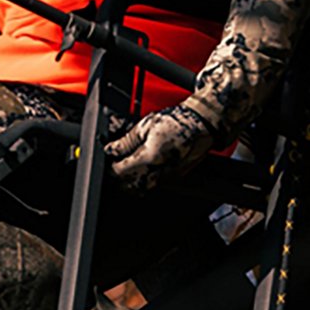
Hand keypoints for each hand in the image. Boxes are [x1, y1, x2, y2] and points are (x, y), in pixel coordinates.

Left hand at [104, 103, 218, 191]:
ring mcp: (169, 178)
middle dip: (118, 177)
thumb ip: (125, 141)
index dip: (110, 167)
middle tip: (115, 163)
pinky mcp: (175, 178)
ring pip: (141, 188)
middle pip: (129, 185)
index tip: (108, 159)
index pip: (120, 172)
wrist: (202, 124)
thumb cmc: (177, 121)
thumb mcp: (145, 126)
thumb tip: (110, 150)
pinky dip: (144, 179)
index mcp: (150, 158)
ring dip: (130, 180)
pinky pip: (154, 185)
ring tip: (127, 165)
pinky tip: (142, 167)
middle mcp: (160, 172)